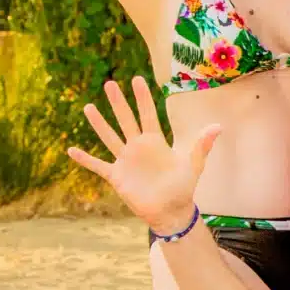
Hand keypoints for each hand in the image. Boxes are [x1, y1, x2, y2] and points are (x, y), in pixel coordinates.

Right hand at [67, 77, 217, 231]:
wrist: (171, 210)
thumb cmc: (183, 187)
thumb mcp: (194, 164)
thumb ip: (202, 145)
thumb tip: (218, 126)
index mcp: (155, 141)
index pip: (148, 114)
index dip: (143, 98)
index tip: (137, 79)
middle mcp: (138, 147)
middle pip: (126, 120)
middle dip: (118, 103)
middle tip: (109, 83)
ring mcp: (126, 161)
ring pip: (110, 137)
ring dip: (99, 124)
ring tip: (88, 107)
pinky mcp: (117, 176)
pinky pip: (98, 166)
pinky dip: (85, 160)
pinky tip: (71, 150)